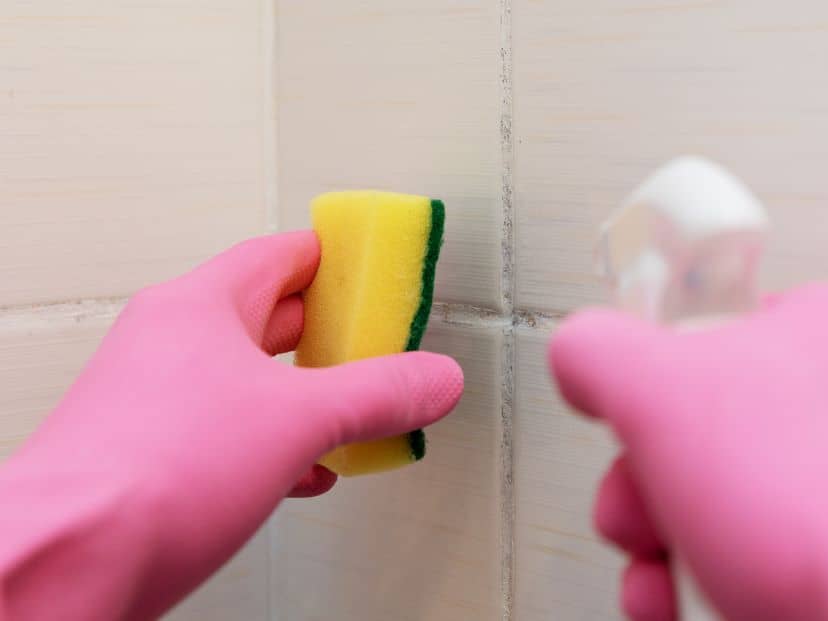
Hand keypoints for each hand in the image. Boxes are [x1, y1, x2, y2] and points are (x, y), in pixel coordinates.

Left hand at [0, 231, 462, 619]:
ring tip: (358, 407)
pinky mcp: (159, 459)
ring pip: (254, 382)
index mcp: (200, 307)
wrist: (67, 562)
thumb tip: (433, 378)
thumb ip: (377, 395)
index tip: (375, 265)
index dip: (335, 258)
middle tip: (381, 339)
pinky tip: (310, 470)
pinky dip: (281, 444)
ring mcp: (162, 403)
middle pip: (272, 317)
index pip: (281, 256)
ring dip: (309, 395)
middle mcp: (174, 345)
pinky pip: (235, 434)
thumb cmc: (147, 474)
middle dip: (332, 333)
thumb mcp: (297, 420)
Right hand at [550, 283, 827, 620]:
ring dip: (658, 541)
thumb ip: (598, 350)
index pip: (707, 331)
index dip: (650, 382)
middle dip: (641, 484)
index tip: (630, 418)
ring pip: (716, 500)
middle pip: (698, 428)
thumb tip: (576, 352)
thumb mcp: (663, 389)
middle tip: (638, 509)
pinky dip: (698, 579)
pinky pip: (751, 553)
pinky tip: (680, 600)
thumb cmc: (824, 506)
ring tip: (658, 569)